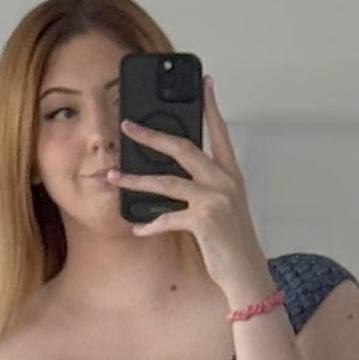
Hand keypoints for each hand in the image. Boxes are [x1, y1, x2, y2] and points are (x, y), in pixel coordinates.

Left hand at [105, 76, 273, 308]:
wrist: (247, 275)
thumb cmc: (230, 243)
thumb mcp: (221, 209)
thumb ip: (201, 189)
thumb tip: (166, 179)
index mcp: (230, 175)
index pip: (219, 132)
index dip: (210, 106)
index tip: (203, 84)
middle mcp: (225, 181)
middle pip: (183, 147)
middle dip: (151, 135)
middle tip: (127, 125)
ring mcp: (216, 199)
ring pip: (166, 181)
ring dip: (134, 179)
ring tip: (111, 176)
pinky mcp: (205, 220)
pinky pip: (168, 218)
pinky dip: (150, 224)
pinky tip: (137, 228)